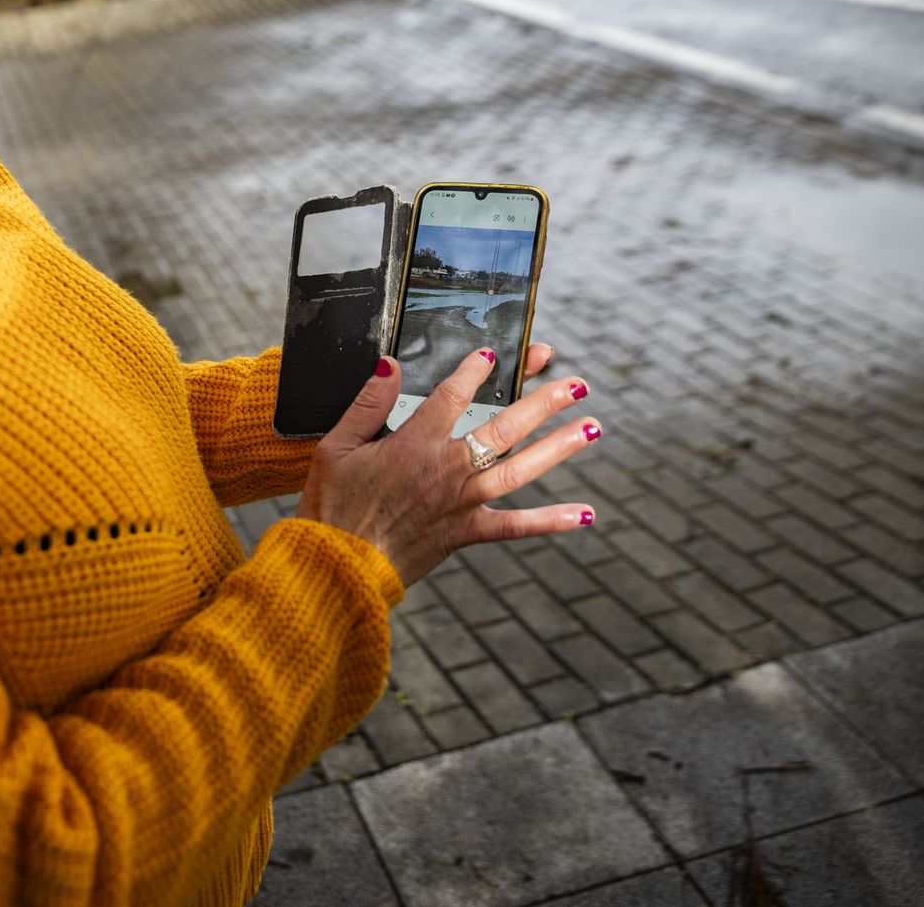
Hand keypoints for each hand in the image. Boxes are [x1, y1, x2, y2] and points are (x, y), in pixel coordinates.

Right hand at [295, 343, 598, 587]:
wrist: (337, 568)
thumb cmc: (332, 506)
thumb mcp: (335, 447)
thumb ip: (367, 404)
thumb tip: (389, 365)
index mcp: (413, 444)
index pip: (452, 396)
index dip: (473, 371)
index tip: (491, 354)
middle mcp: (447, 469)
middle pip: (504, 427)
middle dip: (543, 401)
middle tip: (576, 383)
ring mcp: (462, 503)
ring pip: (521, 469)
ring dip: (559, 447)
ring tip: (591, 426)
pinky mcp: (466, 534)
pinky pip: (516, 527)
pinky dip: (552, 521)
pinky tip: (587, 514)